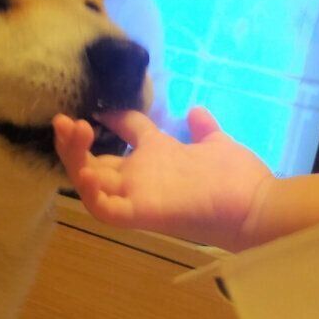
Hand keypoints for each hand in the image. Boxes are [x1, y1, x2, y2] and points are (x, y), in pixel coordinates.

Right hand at [52, 108, 272, 251]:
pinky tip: (86, 170)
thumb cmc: (238, 177)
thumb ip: (204, 129)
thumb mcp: (216, 143)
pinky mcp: (141, 213)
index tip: (100, 105)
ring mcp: (139, 195)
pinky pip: (106, 209)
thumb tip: (195, 110)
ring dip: (75, 158)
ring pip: (91, 181)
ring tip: (71, 130)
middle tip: (62, 120)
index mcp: (158, 156)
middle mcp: (142, 176)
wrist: (256, 205)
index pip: (127, 133)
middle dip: (73, 142)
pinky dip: (91, 192)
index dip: (113, 117)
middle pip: (96, 161)